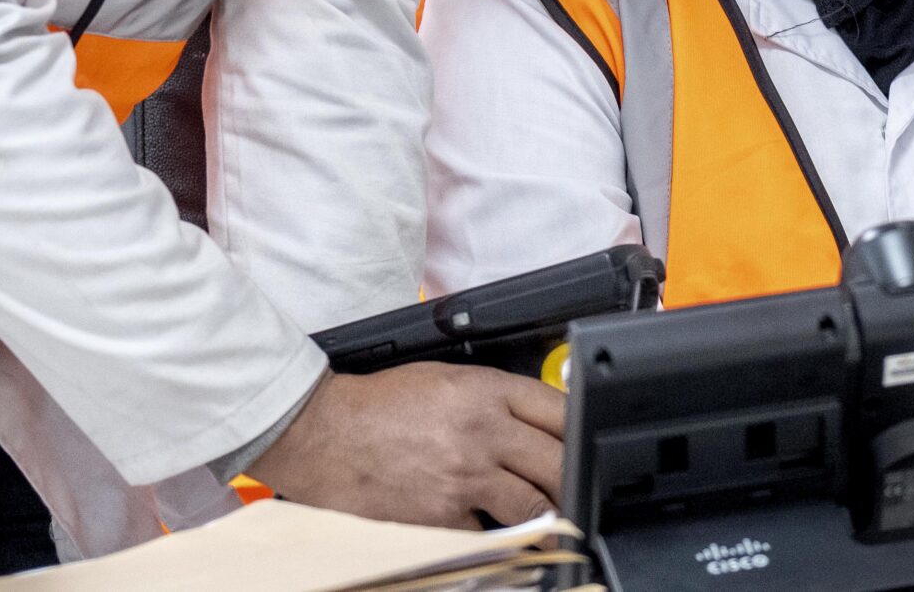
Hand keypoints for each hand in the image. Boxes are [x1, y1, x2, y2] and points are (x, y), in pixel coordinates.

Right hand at [247, 362, 565, 528]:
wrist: (321, 433)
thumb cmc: (379, 404)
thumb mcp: (445, 379)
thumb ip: (494, 398)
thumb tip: (539, 420)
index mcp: (485, 390)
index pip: (559, 409)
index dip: (583, 428)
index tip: (591, 442)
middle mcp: (482, 432)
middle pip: (559, 460)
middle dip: (575, 477)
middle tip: (580, 487)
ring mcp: (464, 477)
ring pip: (532, 505)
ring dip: (544, 512)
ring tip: (549, 516)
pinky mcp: (442, 517)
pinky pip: (487, 533)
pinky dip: (490, 533)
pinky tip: (488, 528)